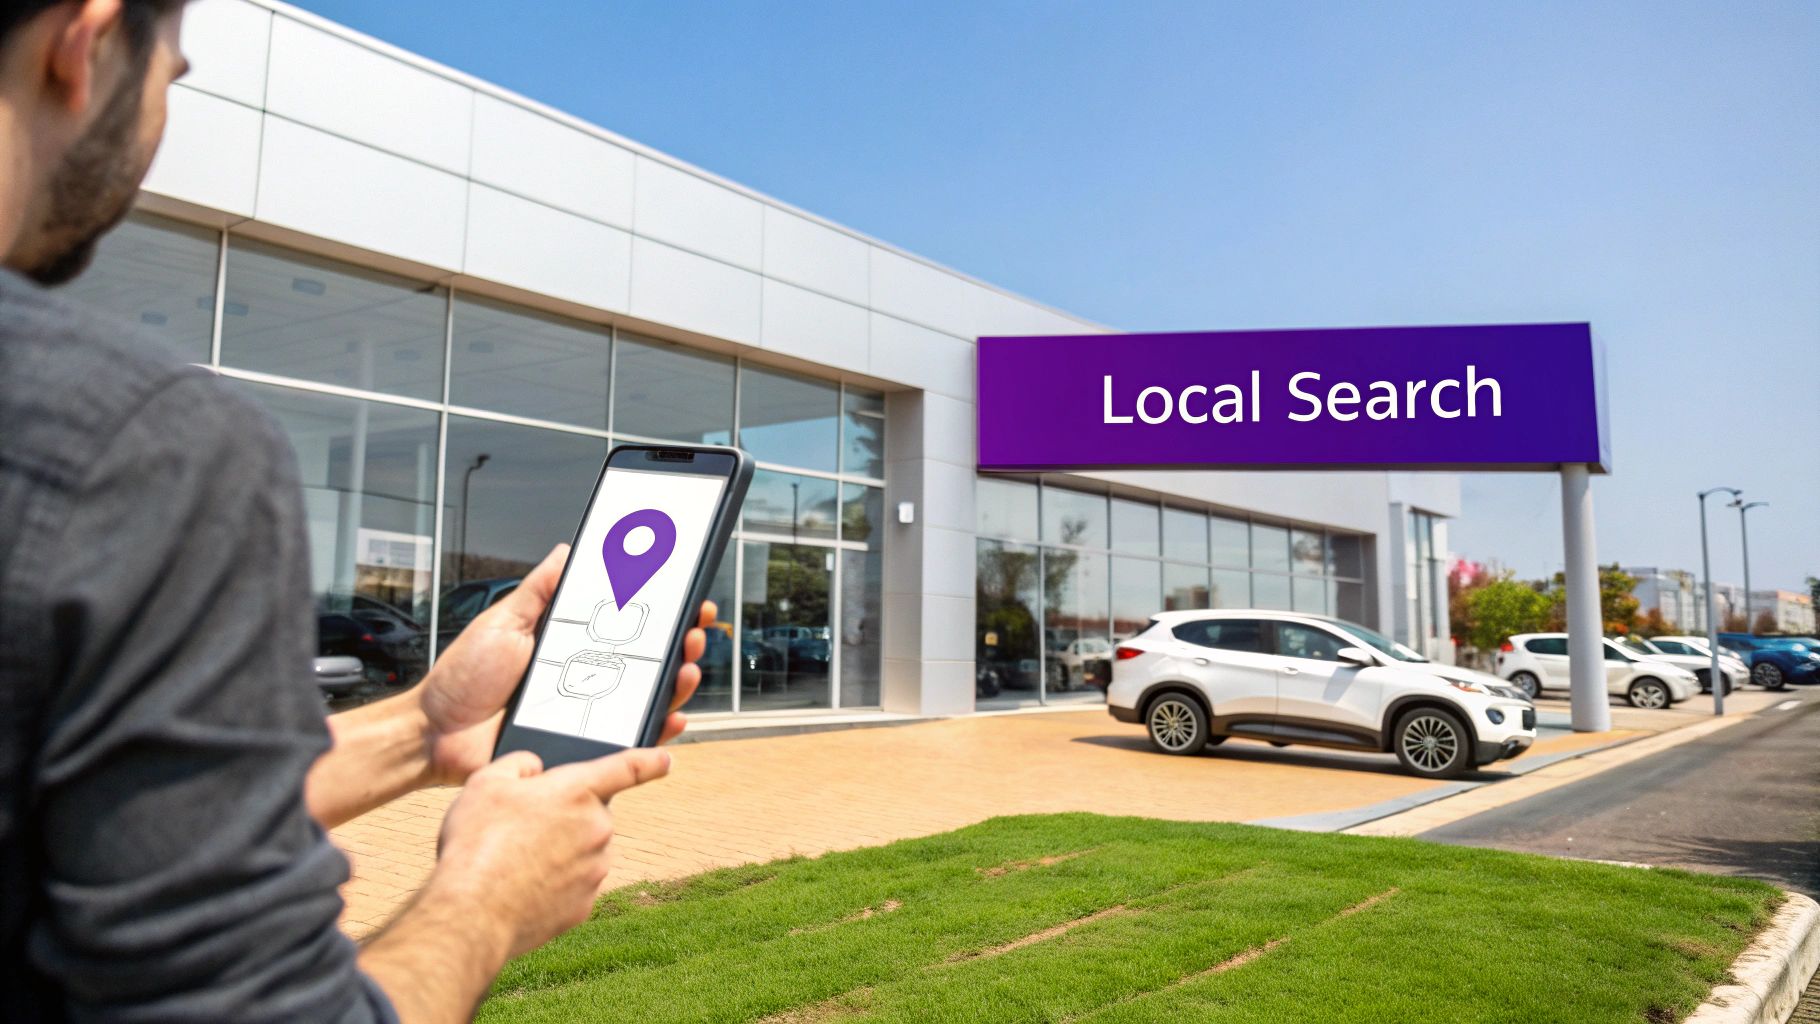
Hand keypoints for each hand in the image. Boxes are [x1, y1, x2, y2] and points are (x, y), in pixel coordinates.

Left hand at [418, 544, 712, 786]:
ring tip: (686, 667)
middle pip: (650, 661)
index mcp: (571, 645)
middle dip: (683, 643)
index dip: (663, 613)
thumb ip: (540, 589)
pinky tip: (670, 716)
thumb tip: (570, 549)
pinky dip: (656, 729)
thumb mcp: (503, 622)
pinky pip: (630, 740)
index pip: (629, 625)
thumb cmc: (463, 680)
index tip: (688, 595)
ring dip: (678, 682)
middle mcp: (588, 678)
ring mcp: (589, 713)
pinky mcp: (583, 746)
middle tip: (695, 629)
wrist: (435, 734)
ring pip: (649, 699)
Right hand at [431, 748, 670, 958]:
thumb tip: (534, 769)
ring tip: (515, 860)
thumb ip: (518, 764)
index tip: (665, 759)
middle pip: (589, 814)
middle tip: (522, 828)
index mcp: (577, 791)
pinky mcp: (585, 904)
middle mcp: (598, 828)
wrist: (473, 914)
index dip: (650, 760)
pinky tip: (522, 886)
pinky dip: (554, 883)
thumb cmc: (476, 843)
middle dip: (563, 816)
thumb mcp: (485, 783)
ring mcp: (596, 869)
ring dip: (558, 851)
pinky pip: (574, 884)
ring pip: (582, 850)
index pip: (627, 767)